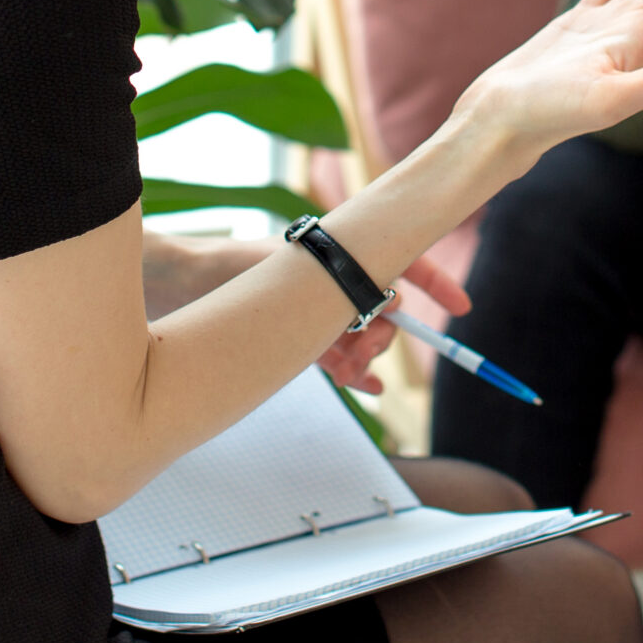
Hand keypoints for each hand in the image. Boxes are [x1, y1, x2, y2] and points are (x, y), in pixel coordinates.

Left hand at [146, 234, 470, 393]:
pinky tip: (368, 389)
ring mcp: (316, 309)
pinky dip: (355, 374)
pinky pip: (338, 358)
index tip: (461, 308)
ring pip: (361, 338)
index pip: (400, 259)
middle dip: (384, 335)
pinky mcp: (298, 337)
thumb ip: (340, 294)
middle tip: (363, 351)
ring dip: (366, 358)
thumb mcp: (292, 278)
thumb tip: (389, 311)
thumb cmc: (229, 267)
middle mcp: (330, 280)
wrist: (180, 287)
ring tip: (348, 373)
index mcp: (336, 252)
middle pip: (382, 310)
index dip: (435, 281)